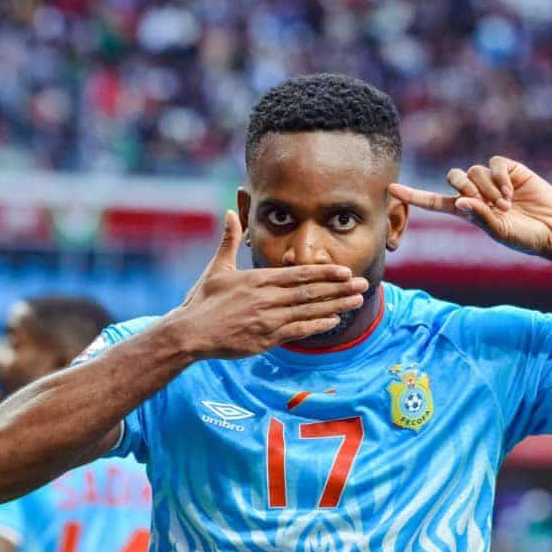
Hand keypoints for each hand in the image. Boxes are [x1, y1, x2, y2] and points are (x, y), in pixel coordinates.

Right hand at [171, 210, 367, 358]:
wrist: (189, 331)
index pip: (298, 273)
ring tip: (356, 300)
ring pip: (308, 310)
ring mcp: (268, 319)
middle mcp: (267, 298)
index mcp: (258, 279)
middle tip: (361, 282)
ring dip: (335, 305)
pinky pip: (297, 331)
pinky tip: (334, 321)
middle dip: (338, 287)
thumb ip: (229, 240)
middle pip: (310, 291)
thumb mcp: (217, 267)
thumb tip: (231, 212)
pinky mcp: (265, 338)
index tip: (343, 269)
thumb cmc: (203, 300)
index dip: (323, 271)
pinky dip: (317, 326)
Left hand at [389, 156, 551, 256]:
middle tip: (487, 204)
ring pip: (474, 171)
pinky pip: (494, 164)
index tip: (391, 189)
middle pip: (454, 178)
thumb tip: (460, 201)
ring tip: (507, 205)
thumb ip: (480, 217)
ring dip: (489, 189)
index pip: (434, 201)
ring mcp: (492, 180)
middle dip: (466, 188)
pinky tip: (513, 193)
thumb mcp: (500, 232)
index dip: (414, 195)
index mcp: (467, 211)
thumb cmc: (525, 237)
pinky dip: (501, 178)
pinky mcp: (509, 169)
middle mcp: (476, 193)